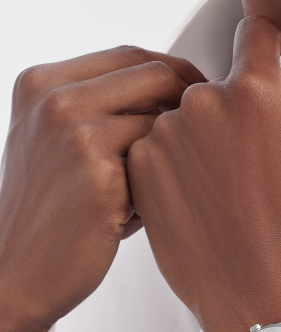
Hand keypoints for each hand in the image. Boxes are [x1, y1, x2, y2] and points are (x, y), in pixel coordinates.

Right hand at [0, 46, 205, 331]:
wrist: (16, 274)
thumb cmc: (48, 216)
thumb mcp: (57, 145)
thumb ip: (101, 110)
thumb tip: (172, 92)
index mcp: (41, 83)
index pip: (128, 56)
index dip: (173, 72)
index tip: (197, 94)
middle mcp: (52, 96)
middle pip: (152, 72)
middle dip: (191, 98)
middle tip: (211, 127)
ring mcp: (71, 126)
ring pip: (164, 115)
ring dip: (177, 147)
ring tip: (163, 185)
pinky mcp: (94, 163)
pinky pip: (162, 155)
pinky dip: (166, 180)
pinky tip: (147, 210)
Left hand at [128, 16, 280, 331]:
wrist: (260, 301)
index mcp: (255, 96)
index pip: (254, 35)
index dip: (264, 44)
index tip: (264, 53)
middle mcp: (202, 107)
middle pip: (217, 84)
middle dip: (236, 109)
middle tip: (255, 156)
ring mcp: (164, 140)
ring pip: (185, 117)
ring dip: (202, 137)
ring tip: (227, 187)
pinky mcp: (141, 172)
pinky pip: (157, 147)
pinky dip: (176, 163)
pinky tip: (202, 198)